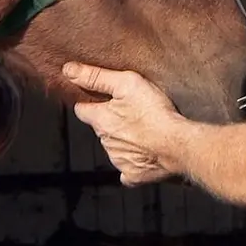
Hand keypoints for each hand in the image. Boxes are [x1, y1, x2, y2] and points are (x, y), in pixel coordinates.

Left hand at [62, 62, 185, 185]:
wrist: (177, 145)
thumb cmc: (154, 112)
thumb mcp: (126, 83)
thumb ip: (97, 76)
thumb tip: (68, 70)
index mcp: (100, 120)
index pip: (82, 109)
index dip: (90, 102)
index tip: (99, 98)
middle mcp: (105, 142)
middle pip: (101, 128)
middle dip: (110, 120)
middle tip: (130, 111)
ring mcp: (119, 160)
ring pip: (114, 147)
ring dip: (124, 139)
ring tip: (144, 129)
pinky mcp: (133, 175)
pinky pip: (128, 169)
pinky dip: (133, 162)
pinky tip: (145, 154)